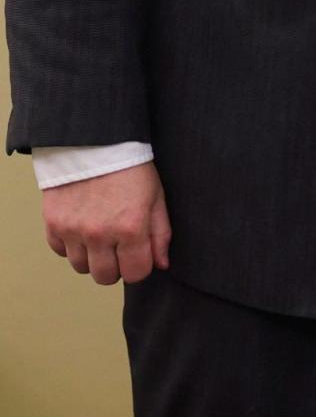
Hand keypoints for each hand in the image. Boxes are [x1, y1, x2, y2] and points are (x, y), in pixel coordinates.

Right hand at [42, 161, 171, 285]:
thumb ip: (160, 233)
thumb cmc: (129, 166)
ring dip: (91, 255)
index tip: (137, 252)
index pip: (135, 274)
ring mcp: (73, 230)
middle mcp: (100, 234)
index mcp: (130, 228)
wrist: (93, 139)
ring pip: (81, 267)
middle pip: (105, 277)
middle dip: (114, 266)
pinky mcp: (53, 223)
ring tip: (98, 231)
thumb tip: (161, 264)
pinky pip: (60, 251)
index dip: (138, 265)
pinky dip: (70, 243)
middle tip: (117, 245)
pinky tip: (80, 224)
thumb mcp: (155, 195)